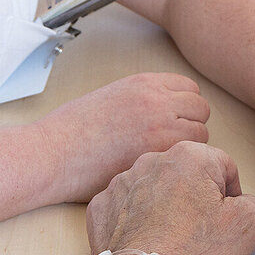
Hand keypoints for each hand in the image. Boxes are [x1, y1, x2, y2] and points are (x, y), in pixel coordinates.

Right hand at [36, 73, 210, 202]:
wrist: (53, 152)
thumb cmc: (73, 132)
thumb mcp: (112, 98)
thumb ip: (143, 100)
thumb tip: (166, 114)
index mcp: (144, 83)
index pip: (190, 88)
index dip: (184, 108)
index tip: (173, 124)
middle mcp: (157, 99)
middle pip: (201, 108)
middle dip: (191, 126)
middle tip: (169, 146)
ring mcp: (160, 124)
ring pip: (202, 133)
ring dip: (189, 147)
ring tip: (163, 160)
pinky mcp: (157, 151)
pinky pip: (190, 154)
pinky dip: (181, 163)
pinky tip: (160, 171)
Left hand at [87, 141, 254, 254]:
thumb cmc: (189, 254)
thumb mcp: (247, 224)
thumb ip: (253, 202)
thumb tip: (244, 203)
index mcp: (190, 157)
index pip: (223, 165)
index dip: (230, 192)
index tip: (225, 214)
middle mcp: (152, 161)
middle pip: (187, 174)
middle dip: (196, 197)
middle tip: (200, 229)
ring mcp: (123, 183)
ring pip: (155, 188)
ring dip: (165, 206)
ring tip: (173, 237)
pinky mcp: (103, 205)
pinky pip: (126, 206)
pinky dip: (137, 220)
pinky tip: (149, 239)